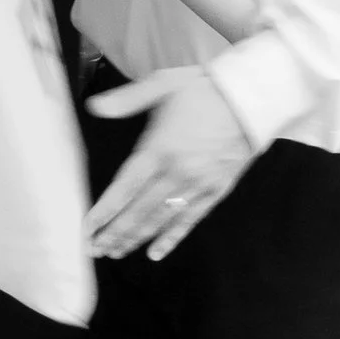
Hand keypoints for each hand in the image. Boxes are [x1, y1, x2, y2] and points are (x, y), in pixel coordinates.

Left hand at [85, 68, 255, 259]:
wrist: (253, 98)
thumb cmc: (204, 89)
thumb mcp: (163, 84)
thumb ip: (126, 99)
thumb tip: (94, 106)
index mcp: (159, 148)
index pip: (124, 188)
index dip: (104, 212)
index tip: (86, 230)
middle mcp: (176, 172)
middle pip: (138, 211)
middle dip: (114, 233)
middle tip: (93, 250)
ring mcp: (197, 185)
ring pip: (160, 220)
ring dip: (135, 239)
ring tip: (114, 253)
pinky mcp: (216, 191)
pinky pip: (190, 221)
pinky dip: (171, 239)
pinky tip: (155, 253)